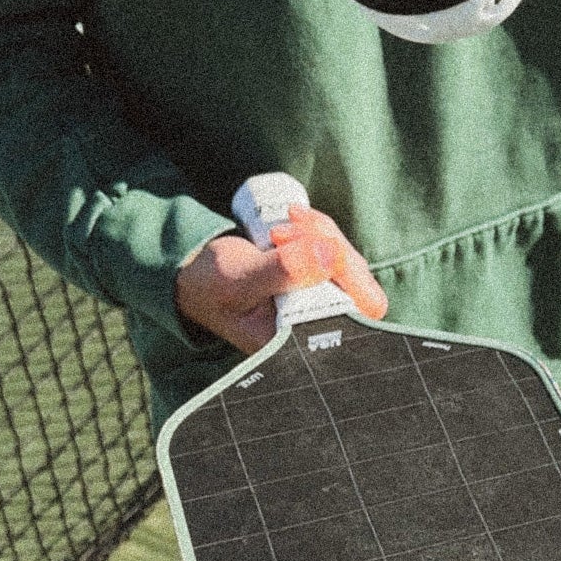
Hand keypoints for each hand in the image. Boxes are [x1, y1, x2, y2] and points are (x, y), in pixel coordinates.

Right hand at [175, 203, 388, 353]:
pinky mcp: (320, 276)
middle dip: (328, 246)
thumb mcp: (238, 279)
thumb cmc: (214, 288)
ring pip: (347, 259)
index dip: (349, 276)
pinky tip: (291, 219)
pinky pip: (334, 246)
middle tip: (284, 231)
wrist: (200, 275)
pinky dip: (316, 228)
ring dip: (319, 233)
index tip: (317, 248)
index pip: (359, 314)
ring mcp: (324, 299)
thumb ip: (282, 271)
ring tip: (278, 228)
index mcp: (304, 341)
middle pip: (360, 283)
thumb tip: (330, 255)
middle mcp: (320, 325)